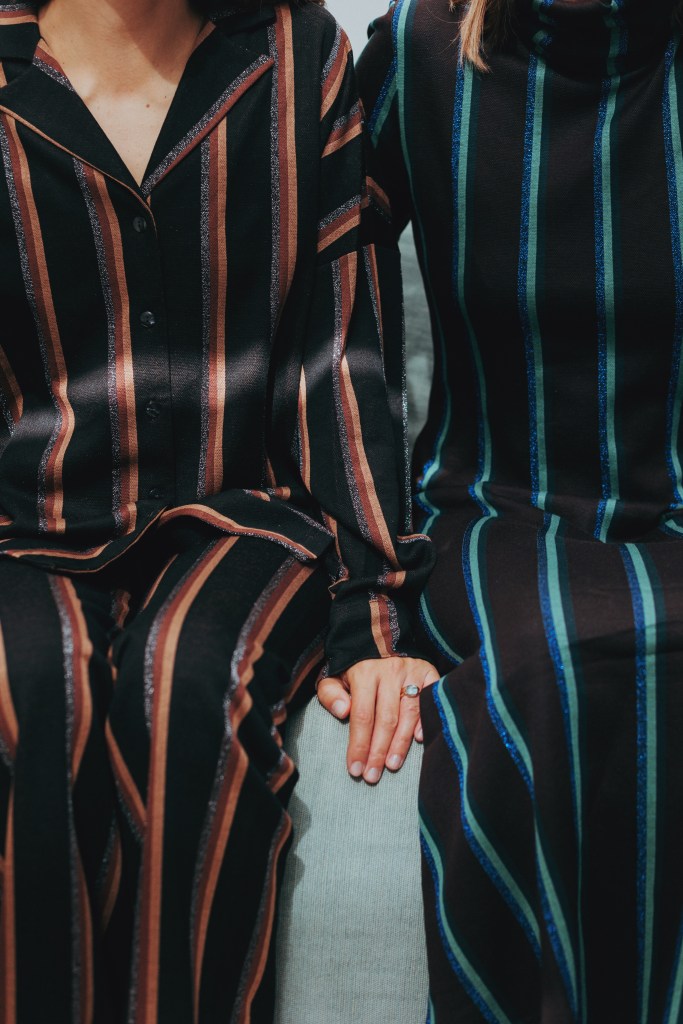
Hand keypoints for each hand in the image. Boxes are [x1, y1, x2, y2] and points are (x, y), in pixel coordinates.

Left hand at [317, 657, 439, 784]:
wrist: (378, 631)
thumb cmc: (353, 663)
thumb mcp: (333, 674)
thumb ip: (330, 693)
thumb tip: (343, 712)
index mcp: (364, 672)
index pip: (362, 716)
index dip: (359, 745)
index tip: (355, 769)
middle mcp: (390, 671)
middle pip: (387, 719)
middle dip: (378, 751)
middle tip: (372, 776)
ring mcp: (412, 671)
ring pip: (409, 713)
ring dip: (401, 743)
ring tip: (392, 766)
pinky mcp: (429, 671)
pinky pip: (430, 699)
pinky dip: (426, 720)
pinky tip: (420, 739)